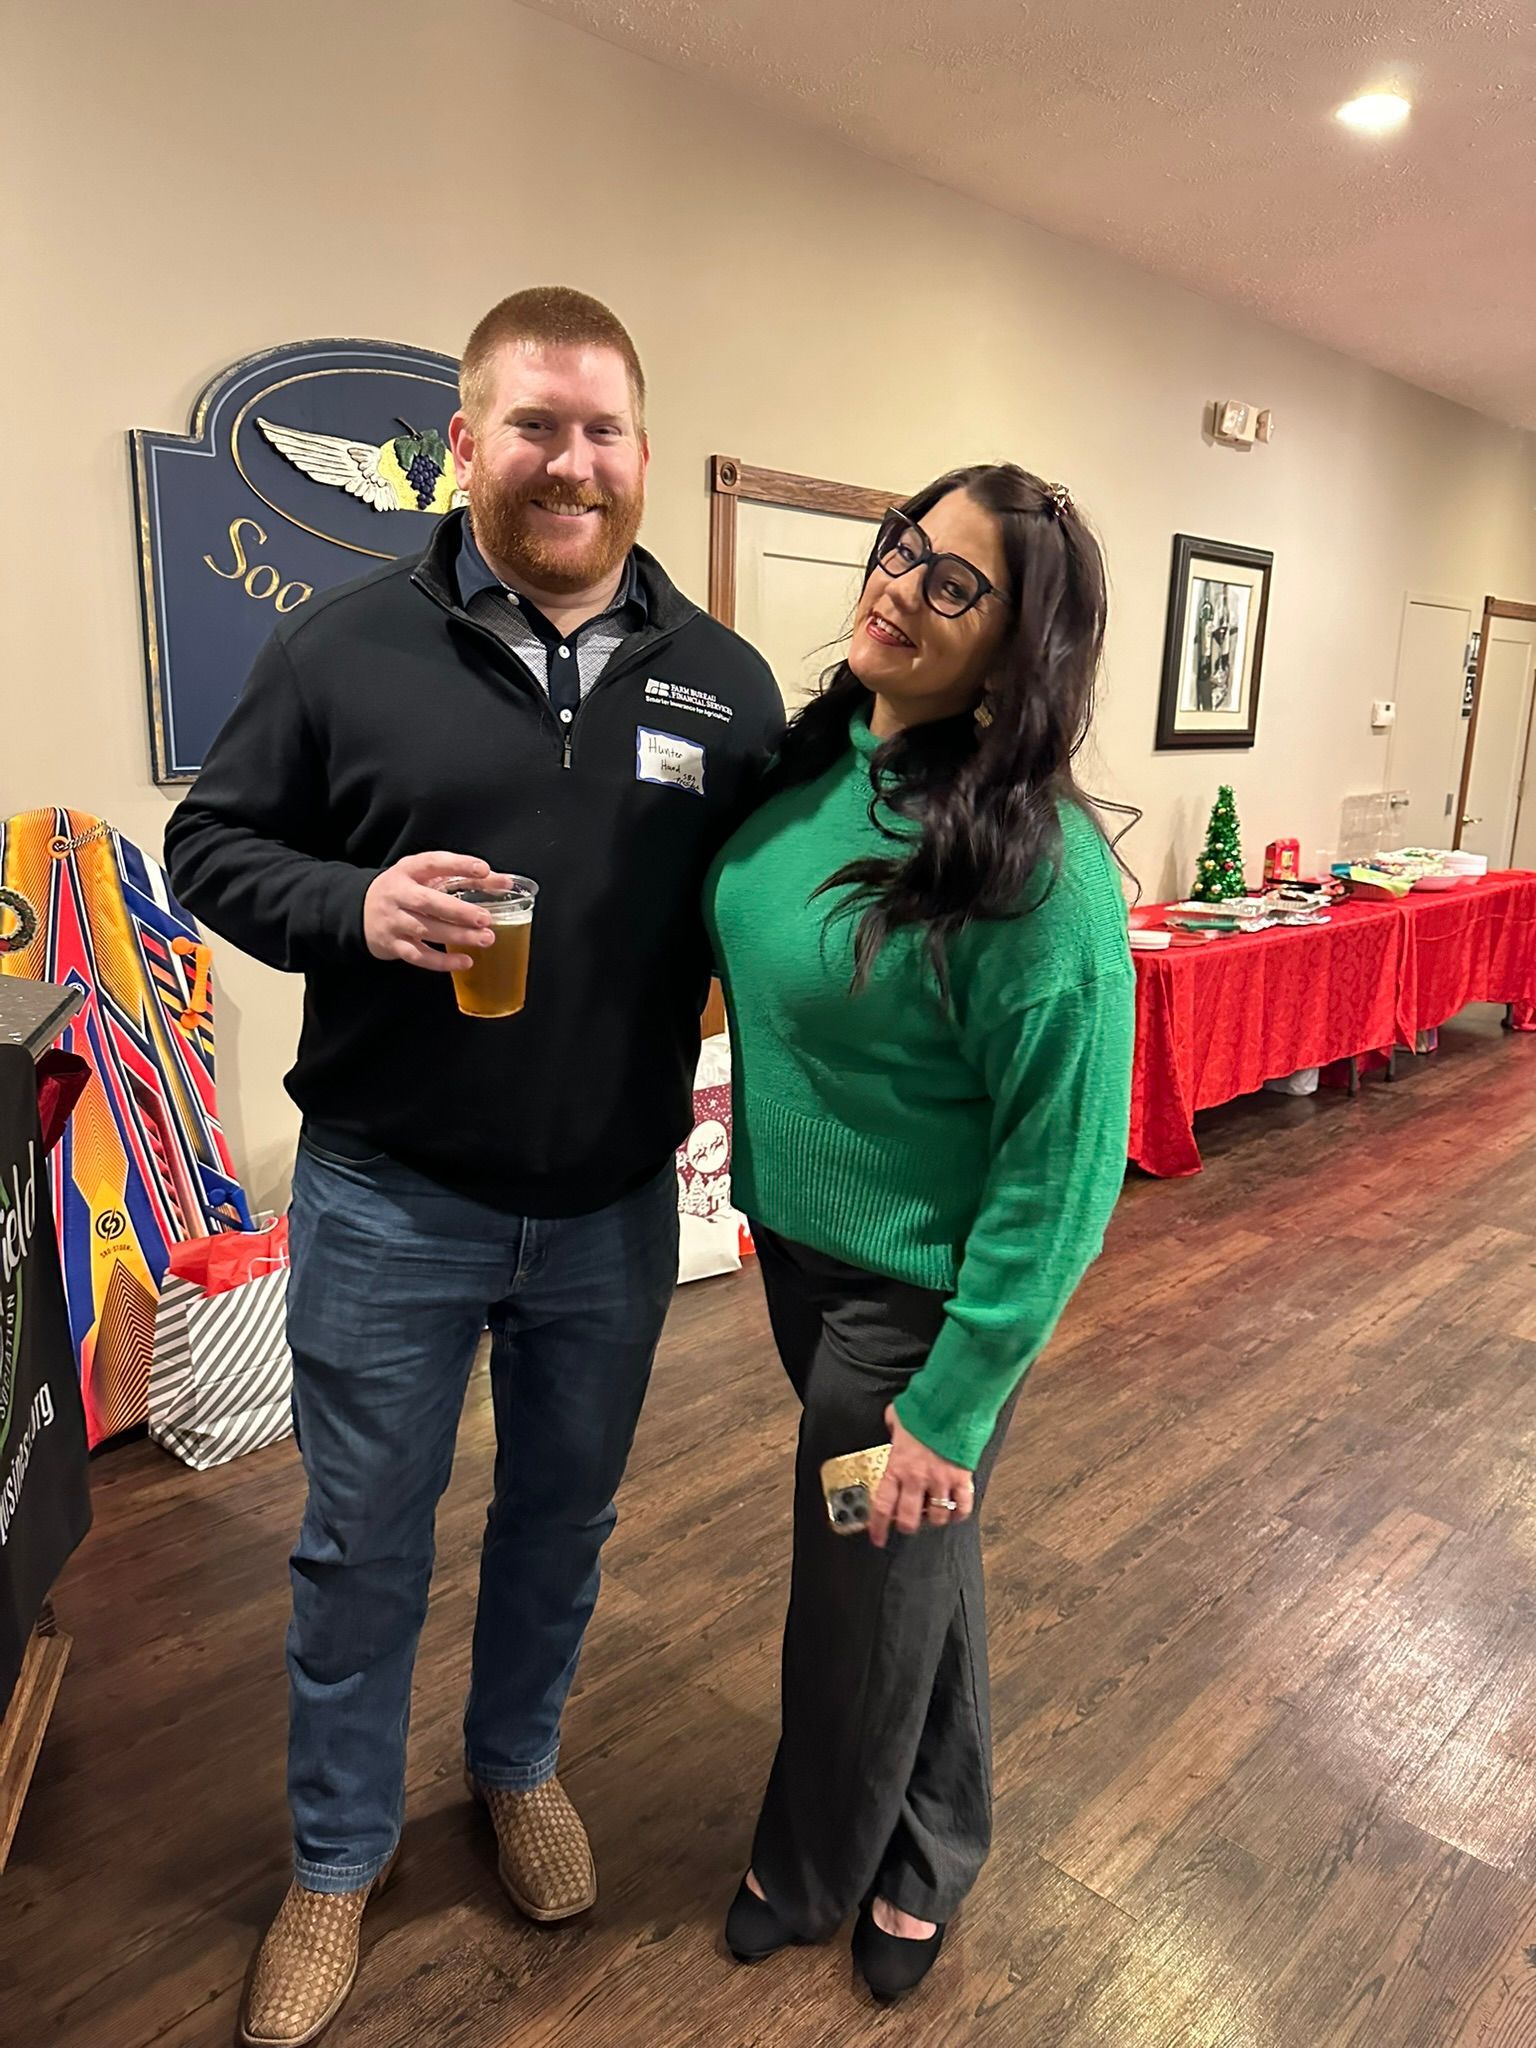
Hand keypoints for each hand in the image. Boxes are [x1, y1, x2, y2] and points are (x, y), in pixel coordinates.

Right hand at [363, 852, 511, 972]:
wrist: (360, 910)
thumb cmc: (405, 891)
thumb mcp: (426, 877)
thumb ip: (465, 877)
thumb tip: (505, 883)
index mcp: (409, 870)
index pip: (434, 862)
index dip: (459, 865)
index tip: (483, 869)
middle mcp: (398, 894)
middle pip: (428, 901)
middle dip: (458, 910)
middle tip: (485, 918)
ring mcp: (393, 920)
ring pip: (426, 929)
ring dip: (456, 935)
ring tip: (485, 939)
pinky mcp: (393, 944)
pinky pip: (418, 955)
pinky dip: (442, 961)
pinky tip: (464, 961)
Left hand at [867, 1404, 975, 1548]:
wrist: (953, 1402)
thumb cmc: (925, 1408)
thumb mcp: (898, 1416)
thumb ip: (893, 1426)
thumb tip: (892, 1425)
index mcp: (898, 1466)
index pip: (883, 1506)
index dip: (878, 1527)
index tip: (877, 1538)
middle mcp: (918, 1478)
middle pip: (909, 1519)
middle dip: (907, 1526)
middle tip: (908, 1524)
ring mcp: (941, 1481)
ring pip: (936, 1517)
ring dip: (933, 1519)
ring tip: (932, 1513)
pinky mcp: (962, 1478)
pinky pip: (962, 1507)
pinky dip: (959, 1514)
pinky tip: (955, 1512)